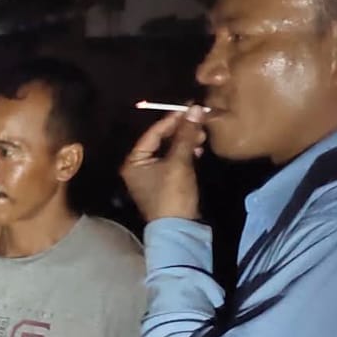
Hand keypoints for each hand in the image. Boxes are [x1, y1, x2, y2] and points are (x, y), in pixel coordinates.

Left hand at [121, 105, 206, 222]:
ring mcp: (152, 176)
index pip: (152, 133)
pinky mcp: (166, 182)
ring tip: (202, 135)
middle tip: (199, 120)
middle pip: (161, 140)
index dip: (172, 120)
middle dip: (181, 131)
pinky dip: (186, 154)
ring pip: (170, 150)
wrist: (179, 228)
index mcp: (134, 161)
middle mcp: (139, 167)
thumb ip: (186, 135)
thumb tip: (195, 109)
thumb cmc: (173, 194)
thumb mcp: (179, 162)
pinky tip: (198, 149)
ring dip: (186, 141)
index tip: (190, 107)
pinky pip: (175, 161)